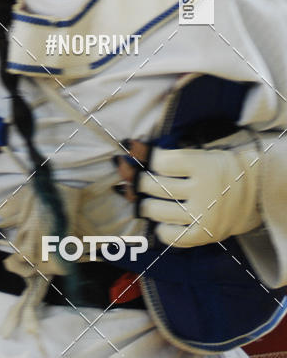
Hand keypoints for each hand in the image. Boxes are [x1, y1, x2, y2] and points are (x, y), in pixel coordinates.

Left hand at [136, 140, 261, 246]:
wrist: (254, 193)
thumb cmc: (219, 169)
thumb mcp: (198, 154)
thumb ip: (166, 155)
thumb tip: (130, 148)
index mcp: (202, 166)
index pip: (160, 162)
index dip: (144, 155)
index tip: (135, 151)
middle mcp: (203, 191)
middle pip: (155, 186)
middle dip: (137, 181)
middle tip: (132, 177)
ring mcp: (203, 215)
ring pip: (157, 210)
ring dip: (144, 204)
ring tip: (145, 200)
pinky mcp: (204, 235)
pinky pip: (172, 236)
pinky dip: (160, 229)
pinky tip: (161, 221)